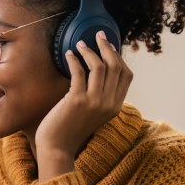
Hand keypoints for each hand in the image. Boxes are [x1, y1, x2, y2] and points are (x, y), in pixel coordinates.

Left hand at [35, 31, 133, 181]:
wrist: (57, 148)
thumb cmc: (71, 129)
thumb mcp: (94, 113)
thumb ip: (101, 97)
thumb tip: (99, 70)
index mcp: (115, 107)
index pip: (126, 75)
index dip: (118, 56)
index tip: (109, 45)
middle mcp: (108, 104)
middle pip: (115, 67)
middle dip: (107, 47)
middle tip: (98, 36)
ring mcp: (94, 102)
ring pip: (99, 66)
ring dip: (90, 51)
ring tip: (80, 43)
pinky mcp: (77, 101)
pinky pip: (79, 72)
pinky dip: (74, 60)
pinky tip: (69, 55)